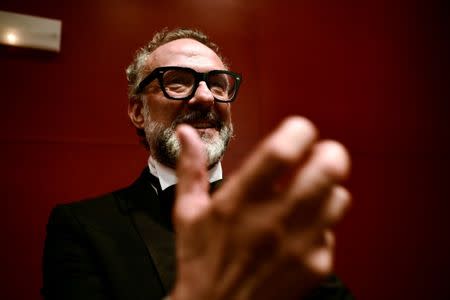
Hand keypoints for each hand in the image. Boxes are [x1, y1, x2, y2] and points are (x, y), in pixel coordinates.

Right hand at [172, 116, 350, 299]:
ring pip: (338, 198)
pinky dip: (320, 226)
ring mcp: (299, 245)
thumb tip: (187, 133)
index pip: (282, 151)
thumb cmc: (200, 261)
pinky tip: (300, 232)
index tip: (296, 130)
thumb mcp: (187, 213)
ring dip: (327, 189)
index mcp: (240, 201)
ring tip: (311, 193)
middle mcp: (274, 221)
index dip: (298, 131)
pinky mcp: (315, 266)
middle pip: (327, 170)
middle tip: (321, 153)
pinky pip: (332, 232)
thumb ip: (191, 168)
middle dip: (330, 152)